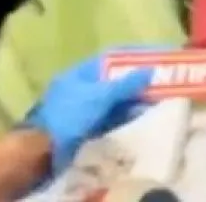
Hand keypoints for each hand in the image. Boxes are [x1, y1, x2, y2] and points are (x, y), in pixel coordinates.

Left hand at [23, 51, 155, 177]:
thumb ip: (126, 84)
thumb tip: (150, 71)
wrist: (42, 151)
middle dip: (139, 78)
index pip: (114, 56)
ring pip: (116, 98)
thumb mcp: (100, 97)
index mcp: (82, 72)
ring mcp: (85, 107)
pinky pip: (112, 115)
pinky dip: (127, 113)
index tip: (159, 54)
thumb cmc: (70, 116)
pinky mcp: (88, 125)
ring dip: (136, 96)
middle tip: (163, 78)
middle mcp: (84, 86)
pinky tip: (142, 113)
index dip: (137, 54)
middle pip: (117, 77)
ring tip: (159, 96)